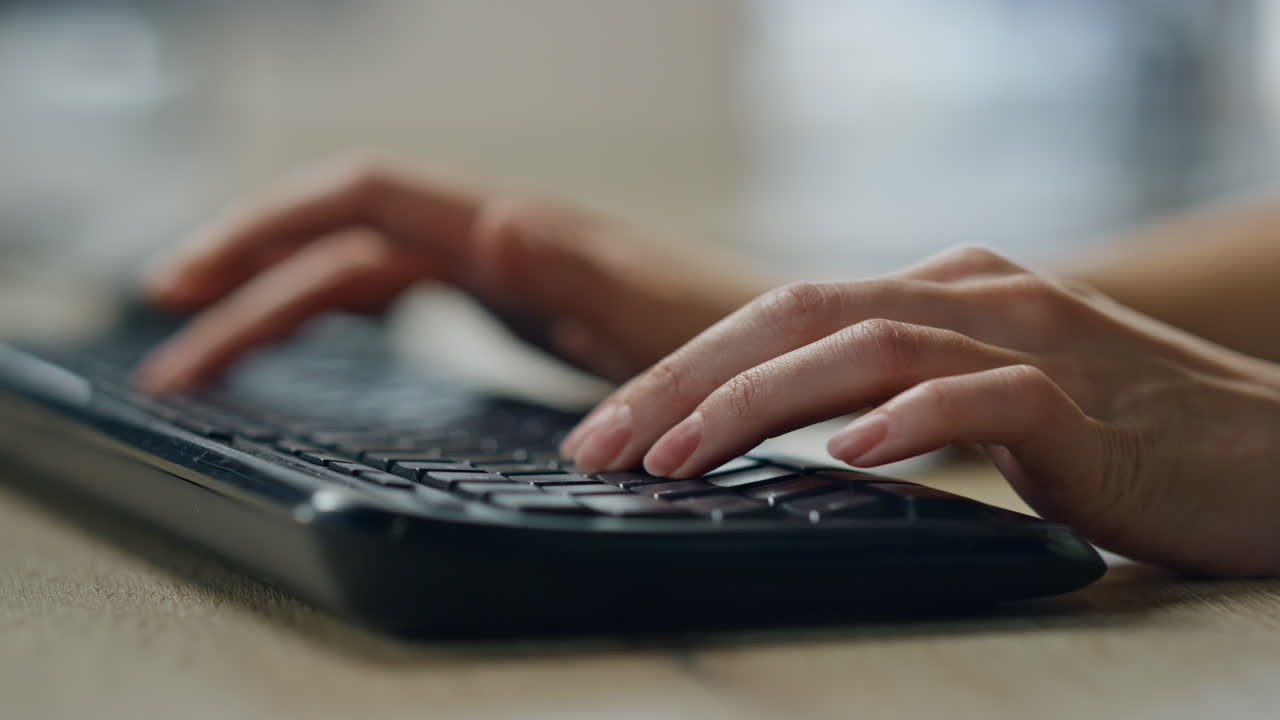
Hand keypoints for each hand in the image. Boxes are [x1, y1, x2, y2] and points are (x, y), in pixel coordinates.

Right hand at [138, 155, 771, 390]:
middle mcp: (491, 236)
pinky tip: (308, 337)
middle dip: (247, 276)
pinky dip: (333, 314)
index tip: (193, 284)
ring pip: (358, 265)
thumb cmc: (720, 336)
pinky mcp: (504, 300)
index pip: (364, 199)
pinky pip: (394, 293)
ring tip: (208, 349)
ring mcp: (494, 266)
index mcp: (511, 230)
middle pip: (339, 237)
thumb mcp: (648, 309)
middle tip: (169, 339)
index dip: (268, 229)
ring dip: (278, 302)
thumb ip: (573, 267)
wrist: (770, 353)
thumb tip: (493, 227)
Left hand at [562, 246, 1279, 576]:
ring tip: (679, 459)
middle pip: (794, 314)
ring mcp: (1029, 339)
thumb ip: (894, 399)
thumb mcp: (982, 400)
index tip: (604, 432)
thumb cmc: (1122, 436)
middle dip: (680, 381)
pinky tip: (851, 457)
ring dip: (758, 402)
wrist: (1274, 455)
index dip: (679, 371)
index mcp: (936, 293)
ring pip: (866, 345)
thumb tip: (784, 440)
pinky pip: (985, 399)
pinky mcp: (1086, 404)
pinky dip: (911, 421)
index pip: (779, 317)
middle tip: (599, 446)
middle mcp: (970, 294)